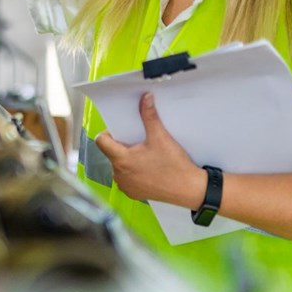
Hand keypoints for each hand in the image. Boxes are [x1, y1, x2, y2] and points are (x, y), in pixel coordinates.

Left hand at [95, 93, 206, 207]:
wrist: (189, 189)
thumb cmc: (174, 165)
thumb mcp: (160, 137)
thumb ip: (149, 116)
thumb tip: (145, 97)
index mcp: (121, 160)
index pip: (101, 141)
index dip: (109, 133)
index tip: (122, 131)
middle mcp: (119, 175)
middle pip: (111, 153)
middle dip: (123, 145)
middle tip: (139, 142)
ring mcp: (125, 186)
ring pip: (119, 166)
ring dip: (128, 159)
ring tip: (145, 155)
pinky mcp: (133, 193)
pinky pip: (126, 178)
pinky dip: (133, 172)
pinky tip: (148, 168)